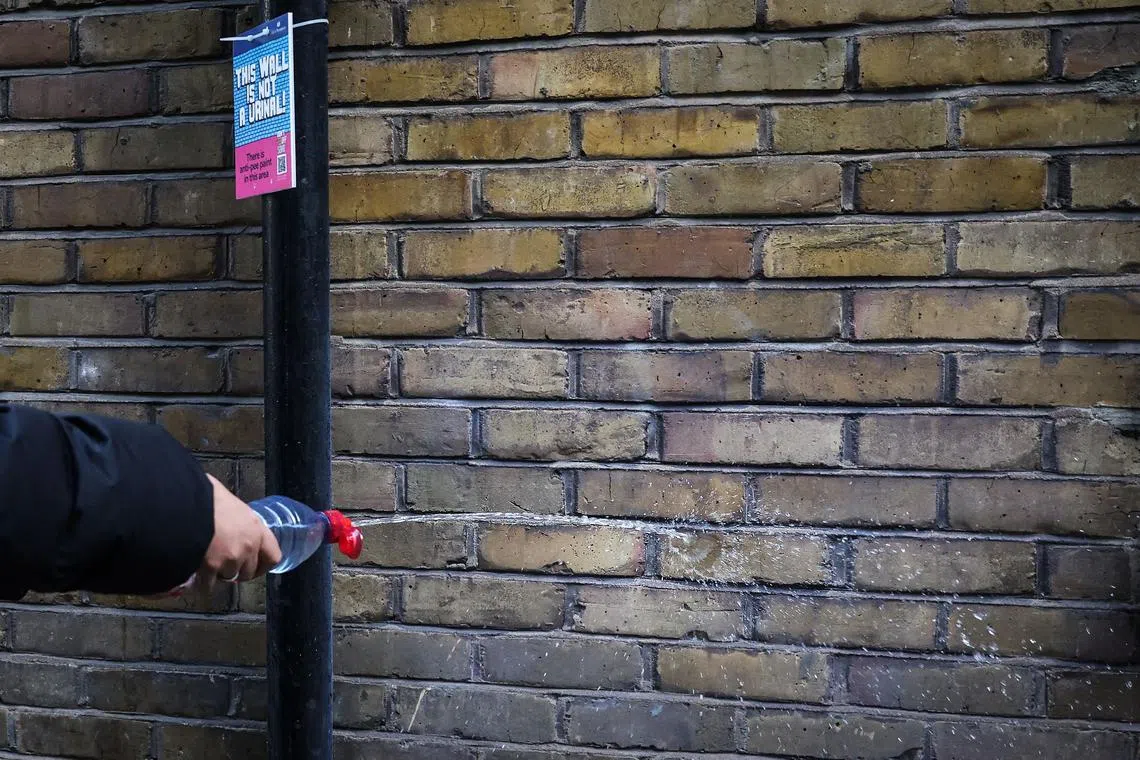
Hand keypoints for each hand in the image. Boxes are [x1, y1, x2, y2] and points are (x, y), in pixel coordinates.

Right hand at [196, 475, 281, 589]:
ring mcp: (230, 559)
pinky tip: (193, 571)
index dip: (264, 565)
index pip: (273, 556)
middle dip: (237, 570)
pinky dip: (200, 581)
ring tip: (206, 563)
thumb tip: (224, 510)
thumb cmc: (205, 496)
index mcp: (255, 528)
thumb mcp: (226, 499)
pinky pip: (207, 584)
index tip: (255, 566)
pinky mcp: (211, 569)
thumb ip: (233, 514)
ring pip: (228, 577)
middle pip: (248, 572)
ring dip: (218, 574)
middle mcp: (248, 547)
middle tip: (224, 564)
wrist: (184, 505)